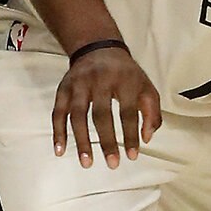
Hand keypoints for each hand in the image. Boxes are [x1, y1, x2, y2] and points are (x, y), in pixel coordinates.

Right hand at [52, 47, 161, 168]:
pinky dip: (58, 131)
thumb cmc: (126, 73)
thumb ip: (152, 112)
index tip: (132, 156)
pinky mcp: (64, 87)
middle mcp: (99, 80)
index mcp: (124, 79)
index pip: (128, 111)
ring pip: (77, 114)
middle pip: (101, 114)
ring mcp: (79, 83)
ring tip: (87, 162)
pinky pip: (58, 112)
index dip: (130, 135)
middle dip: (107, 141)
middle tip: (112, 164)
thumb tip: (146, 139)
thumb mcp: (146, 86)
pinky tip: (60, 149)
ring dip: (81, 140)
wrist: (98, 47)